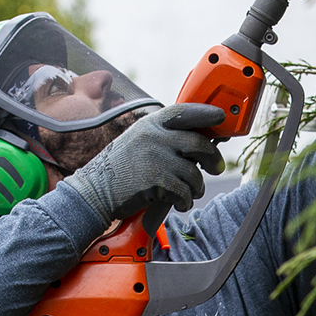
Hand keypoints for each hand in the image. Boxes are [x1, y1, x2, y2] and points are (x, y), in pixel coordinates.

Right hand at [61, 103, 225, 225]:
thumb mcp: (138, 140)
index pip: (184, 112)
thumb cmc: (119, 168)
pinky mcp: (157, 181)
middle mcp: (155, 138)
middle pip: (198, 142)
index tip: (221, 118)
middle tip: (215, 167)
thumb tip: (197, 141)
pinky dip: (185, 201)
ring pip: (194, 173)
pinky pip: (185, 192)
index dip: (206, 113)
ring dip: (196, 187)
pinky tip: (178, 203)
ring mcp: (156, 159)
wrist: (95, 191)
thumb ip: (163, 136)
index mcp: (150, 124)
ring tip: (189, 193)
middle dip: (213, 158)